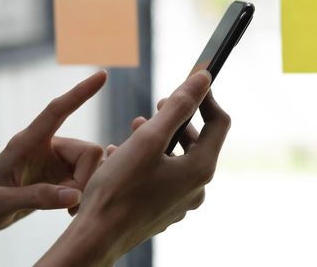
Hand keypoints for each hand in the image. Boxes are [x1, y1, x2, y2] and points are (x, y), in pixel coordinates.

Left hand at [0, 71, 106, 249]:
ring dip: (84, 189)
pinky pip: (87, 179)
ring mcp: (56, 161)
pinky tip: (68, 209)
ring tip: (67, 210)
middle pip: (88, 151)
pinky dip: (83, 196)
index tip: (101, 75)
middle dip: (85, 178)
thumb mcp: (2, 203)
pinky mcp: (61, 175)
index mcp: (28, 142)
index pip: (57, 110)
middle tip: (69, 205)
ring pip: (91, 167)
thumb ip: (38, 198)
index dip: (80, 93)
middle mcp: (47, 146)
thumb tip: (75, 195)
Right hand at [38, 70, 230, 265]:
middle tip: (155, 107)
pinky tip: (121, 155)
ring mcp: (179, 202)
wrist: (96, 237)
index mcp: (199, 169)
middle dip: (176, 120)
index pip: (219, 124)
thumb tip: (204, 79)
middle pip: (197, 142)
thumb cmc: (119, 189)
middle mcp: (195, 189)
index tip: (189, 82)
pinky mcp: (162, 211)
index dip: (206, 99)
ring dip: (159, 139)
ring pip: (176, 160)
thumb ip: (178, 106)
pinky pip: (162, 178)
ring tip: (135, 128)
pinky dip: (148, 161)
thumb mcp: (148, 139)